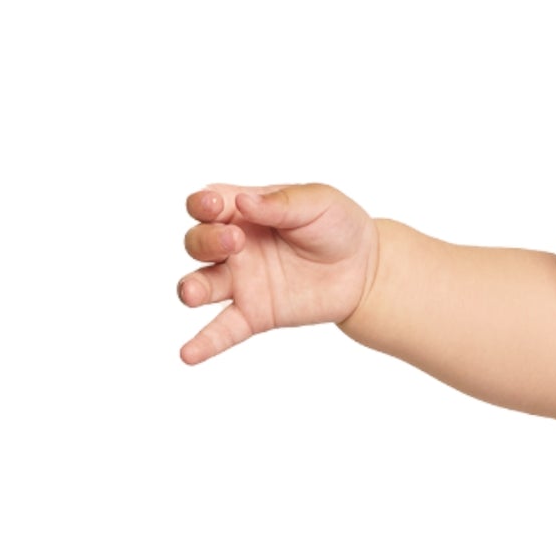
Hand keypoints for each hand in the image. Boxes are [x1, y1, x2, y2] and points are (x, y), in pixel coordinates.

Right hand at [177, 184, 378, 363]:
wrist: (366, 269)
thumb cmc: (338, 226)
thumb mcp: (318, 202)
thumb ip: (281, 202)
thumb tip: (243, 201)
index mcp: (243, 212)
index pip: (206, 205)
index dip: (201, 204)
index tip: (215, 205)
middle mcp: (234, 247)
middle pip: (197, 243)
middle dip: (206, 241)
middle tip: (235, 242)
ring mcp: (241, 282)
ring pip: (201, 284)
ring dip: (192, 288)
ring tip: (193, 294)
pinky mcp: (255, 313)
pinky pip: (223, 330)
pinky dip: (204, 343)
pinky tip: (188, 354)